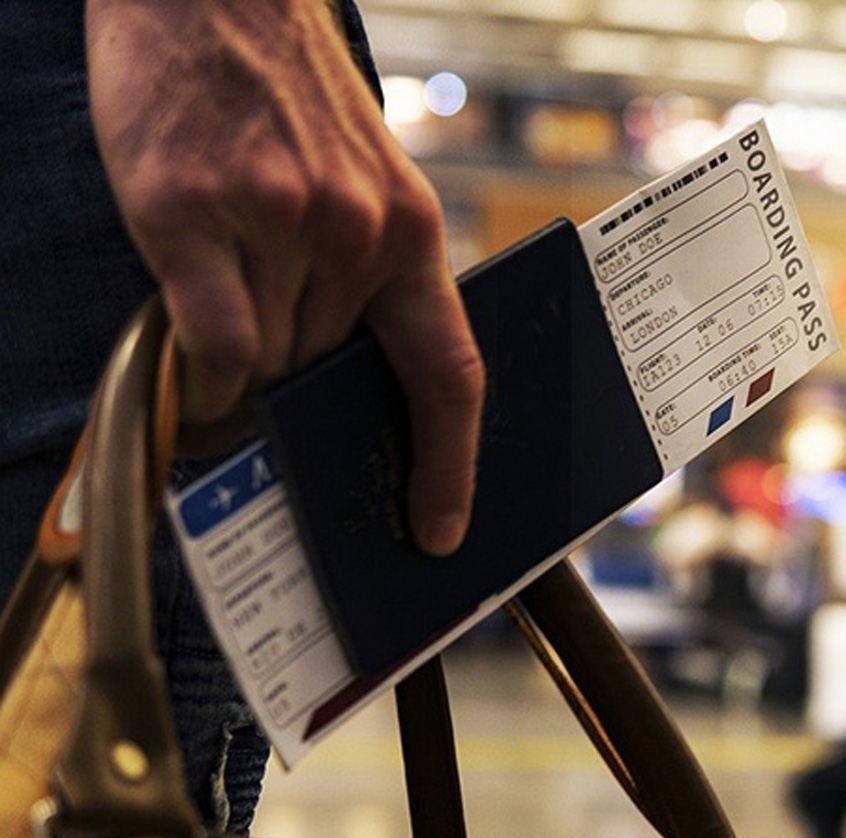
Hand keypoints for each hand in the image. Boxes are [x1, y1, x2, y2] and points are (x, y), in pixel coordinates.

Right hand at [86, 0, 483, 554]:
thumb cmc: (290, 98)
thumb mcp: (365, 185)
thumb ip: (364, 282)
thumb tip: (334, 385)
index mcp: (411, 234)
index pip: (449, 375)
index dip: (450, 464)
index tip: (440, 527)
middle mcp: (353, 235)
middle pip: (327, 377)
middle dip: (299, 388)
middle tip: (273, 377)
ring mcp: (275, 224)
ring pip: (266, 367)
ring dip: (244, 372)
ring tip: (226, 317)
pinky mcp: (191, 214)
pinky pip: (211, 344)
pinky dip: (203, 373)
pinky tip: (197, 359)